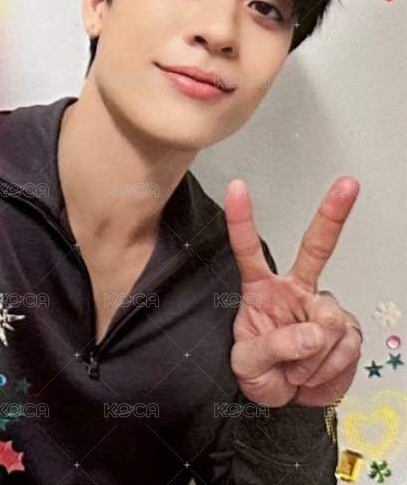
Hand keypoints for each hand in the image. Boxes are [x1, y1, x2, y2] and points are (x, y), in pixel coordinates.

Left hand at [225, 176, 361, 407]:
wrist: (287, 400)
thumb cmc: (260, 373)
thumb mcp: (248, 365)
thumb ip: (274, 347)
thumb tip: (313, 333)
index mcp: (261, 290)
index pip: (249, 250)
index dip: (241, 219)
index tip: (236, 187)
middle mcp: (295, 289)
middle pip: (316, 248)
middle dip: (333, 214)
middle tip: (348, 184)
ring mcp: (323, 307)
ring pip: (330, 321)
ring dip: (312, 358)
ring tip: (296, 371)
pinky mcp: (347, 329)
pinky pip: (345, 346)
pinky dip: (328, 370)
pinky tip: (314, 373)